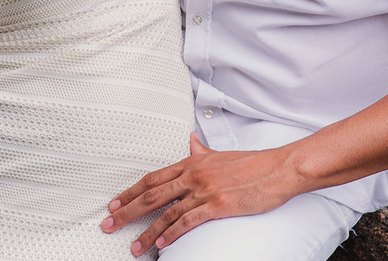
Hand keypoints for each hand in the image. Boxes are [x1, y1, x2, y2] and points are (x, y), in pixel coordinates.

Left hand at [100, 135, 298, 254]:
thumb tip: (190, 141)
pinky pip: (188, 221)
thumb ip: (201, 151)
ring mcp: (204, 190)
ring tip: (133, 246)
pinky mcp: (218, 205)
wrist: (278, 169)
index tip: (115, 201)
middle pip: (152, 195)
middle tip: (109, 223)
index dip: (131, 191)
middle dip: (127, 210)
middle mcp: (193, 175)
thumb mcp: (221, 154)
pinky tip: (162, 244)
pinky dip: (172, 233)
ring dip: (147, 231)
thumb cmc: (252, 163)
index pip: (153, 178)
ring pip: (167, 212)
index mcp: (192, 162)